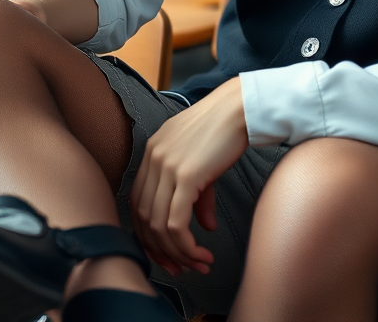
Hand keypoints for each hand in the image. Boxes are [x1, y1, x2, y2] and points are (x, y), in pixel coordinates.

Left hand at [131, 77, 248, 275]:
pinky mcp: (185, 175)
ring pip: (158, 226)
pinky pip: (175, 223)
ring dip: (178, 253)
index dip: (148, 234)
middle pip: (142, 219)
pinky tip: (202, 254)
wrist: (241, 107)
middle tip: (179, 270)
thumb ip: (198, 194)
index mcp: (152, 152)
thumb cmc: (225, 129)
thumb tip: (205, 226)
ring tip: (199, 264)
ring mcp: (166, 166)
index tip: (167, 254)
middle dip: (159, 251)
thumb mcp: (202, 161)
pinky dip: (186, 246)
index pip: (137, 203)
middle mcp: (153, 159)